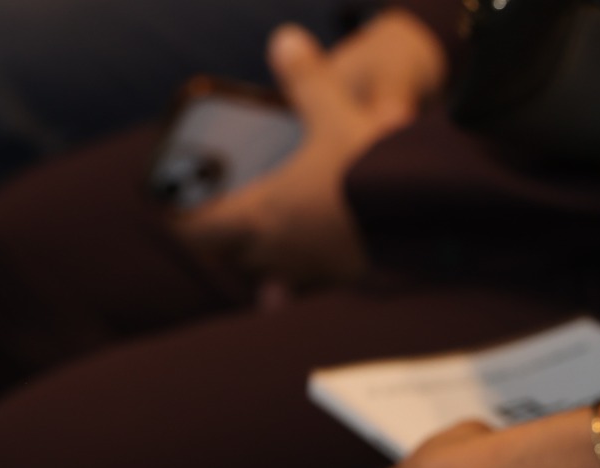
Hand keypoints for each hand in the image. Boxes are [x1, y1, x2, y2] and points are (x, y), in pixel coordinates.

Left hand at [176, 15, 442, 287]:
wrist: (427, 221)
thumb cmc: (372, 171)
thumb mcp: (337, 112)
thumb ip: (308, 80)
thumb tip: (285, 40)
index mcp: (266, 212)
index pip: (204, 229)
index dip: (183, 222)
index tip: (171, 217)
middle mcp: (282, 250)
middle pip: (235, 253)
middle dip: (222, 241)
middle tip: (214, 227)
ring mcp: (313, 271)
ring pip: (270, 273)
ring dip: (258, 261)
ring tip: (253, 251)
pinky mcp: (343, 281)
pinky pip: (305, 289)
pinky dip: (290, 288)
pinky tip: (284, 295)